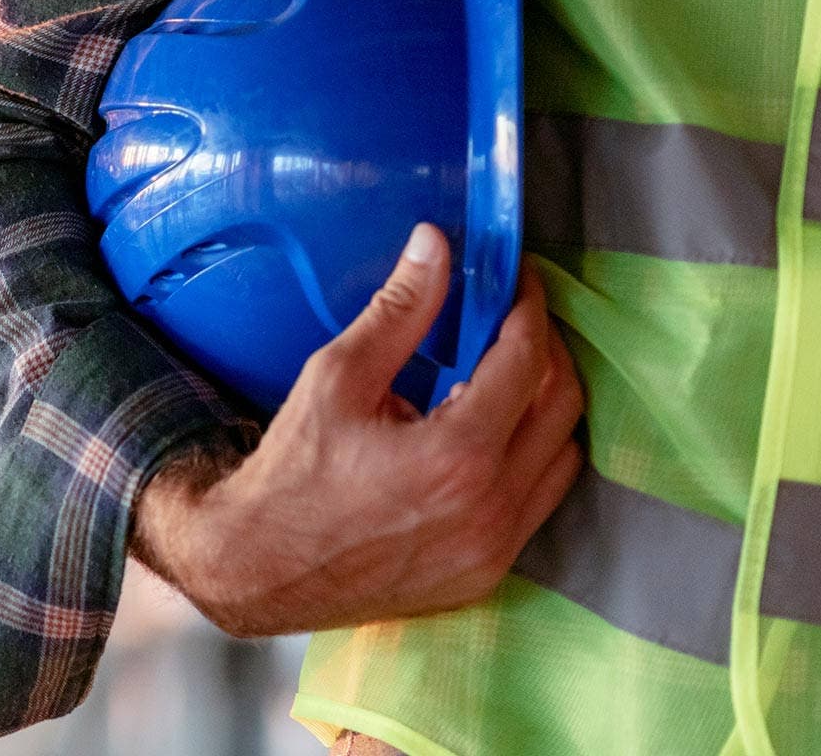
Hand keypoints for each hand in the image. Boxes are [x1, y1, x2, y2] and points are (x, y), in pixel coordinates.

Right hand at [131, 224, 584, 637]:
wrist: (258, 568)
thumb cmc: (290, 472)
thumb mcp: (337, 378)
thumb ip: (399, 310)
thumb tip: (435, 245)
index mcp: (457, 453)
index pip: (526, 360)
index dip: (528, 307)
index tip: (517, 280)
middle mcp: (491, 507)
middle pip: (561, 405)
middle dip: (546, 350)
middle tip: (514, 320)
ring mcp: (494, 549)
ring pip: (562, 458)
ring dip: (545, 407)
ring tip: (504, 377)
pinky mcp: (485, 575)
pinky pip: (537, 503)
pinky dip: (529, 459)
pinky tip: (486, 437)